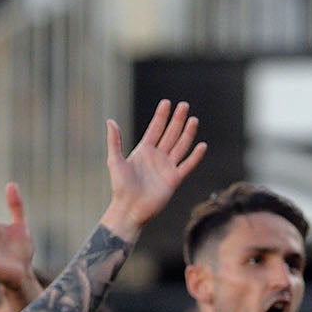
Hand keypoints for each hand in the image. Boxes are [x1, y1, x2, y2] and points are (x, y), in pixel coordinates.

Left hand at [103, 100, 208, 235]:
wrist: (129, 209)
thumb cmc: (120, 187)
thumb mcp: (115, 161)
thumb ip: (114, 141)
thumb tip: (110, 121)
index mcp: (144, 150)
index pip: (155, 129)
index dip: (161, 116)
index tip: (167, 102)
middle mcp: (157, 156)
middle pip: (170, 134)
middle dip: (177, 120)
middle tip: (184, 105)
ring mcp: (167, 167)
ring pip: (180, 146)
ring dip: (187, 133)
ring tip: (193, 120)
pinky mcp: (174, 179)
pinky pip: (187, 165)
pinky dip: (195, 156)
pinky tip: (202, 145)